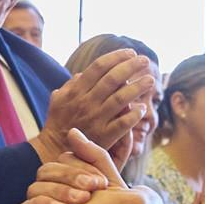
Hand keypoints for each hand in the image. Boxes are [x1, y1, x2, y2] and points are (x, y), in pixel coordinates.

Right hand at [19, 160, 108, 203]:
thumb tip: (73, 132)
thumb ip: (96, 157)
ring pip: (36, 186)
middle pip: (48, 170)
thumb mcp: (108, 189)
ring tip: (81, 201)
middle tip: (93, 189)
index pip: (63, 160)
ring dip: (60, 190)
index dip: (81, 167)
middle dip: (72, 177)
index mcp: (67, 178)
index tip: (101, 183)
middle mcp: (48, 189)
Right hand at [32, 50, 157, 163]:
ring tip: (150, 80)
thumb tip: (83, 73)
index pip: (98, 67)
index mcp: (76, 91)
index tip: (130, 52)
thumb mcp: (58, 100)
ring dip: (137, 88)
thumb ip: (70, 85)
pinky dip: (133, 115)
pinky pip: (122, 124)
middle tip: (145, 61)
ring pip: (120, 99)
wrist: (54, 151)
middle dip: (131, 67)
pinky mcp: (103, 137)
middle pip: (112, 79)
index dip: (116, 57)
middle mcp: (86, 103)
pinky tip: (142, 109)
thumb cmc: (58, 123)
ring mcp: (96, 120)